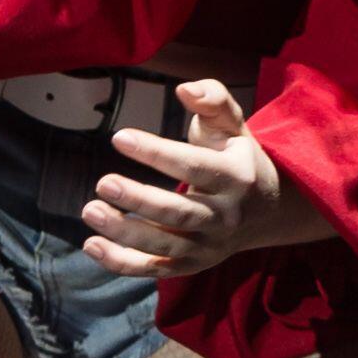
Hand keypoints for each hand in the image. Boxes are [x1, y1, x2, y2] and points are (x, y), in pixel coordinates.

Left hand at [80, 81, 329, 277]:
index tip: (119, 137)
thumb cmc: (236, 157)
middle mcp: (226, 216)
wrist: (267, 210)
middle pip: (179, 213)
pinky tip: (92, 245)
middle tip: (102, 182)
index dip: (156, 153)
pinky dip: (123, 263)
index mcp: (237, 177)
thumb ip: (213, 100)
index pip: (194, 166)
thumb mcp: (232, 126)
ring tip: (90, 211)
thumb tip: (184, 88)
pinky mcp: (194, 264)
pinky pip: (156, 268)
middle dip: (139, 200)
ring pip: (165, 245)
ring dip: (125, 232)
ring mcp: (210, 245)